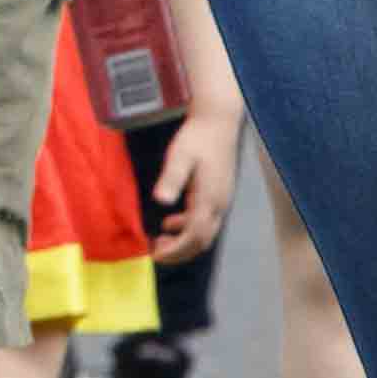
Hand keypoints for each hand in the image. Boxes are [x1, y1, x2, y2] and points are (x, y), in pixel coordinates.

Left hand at [147, 90, 239, 263]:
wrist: (218, 122)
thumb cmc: (197, 137)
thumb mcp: (179, 156)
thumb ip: (171, 178)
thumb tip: (161, 200)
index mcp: (209, 198)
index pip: (194, 236)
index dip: (176, 250)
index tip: (155, 255)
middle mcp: (219, 204)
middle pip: (202, 241)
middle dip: (179, 252)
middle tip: (155, 252)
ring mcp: (222, 200)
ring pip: (205, 233)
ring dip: (183, 241)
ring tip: (159, 240)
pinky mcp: (219, 195)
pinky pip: (205, 221)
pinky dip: (188, 228)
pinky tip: (171, 222)